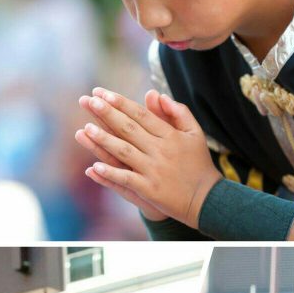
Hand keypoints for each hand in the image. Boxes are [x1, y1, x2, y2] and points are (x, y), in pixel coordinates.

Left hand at [79, 87, 219, 226]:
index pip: (141, 115)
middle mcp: (161, 150)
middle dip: (108, 114)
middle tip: (89, 101)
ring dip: (104, 140)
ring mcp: (154, 170)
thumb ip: (178, 112)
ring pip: (125, 152)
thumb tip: (157, 95)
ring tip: (85, 128)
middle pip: (130, 129)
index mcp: (170, 135)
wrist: (207, 199)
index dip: (121, 103)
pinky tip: (94, 167)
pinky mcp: (150, 190)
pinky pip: (127, 179)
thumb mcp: (194, 133)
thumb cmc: (198, 163)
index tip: (103, 93)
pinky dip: (111, 173)